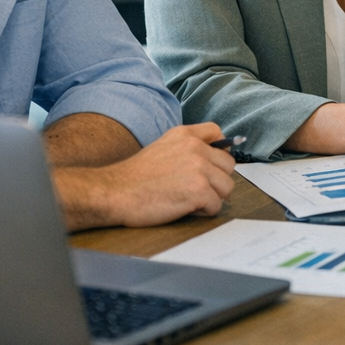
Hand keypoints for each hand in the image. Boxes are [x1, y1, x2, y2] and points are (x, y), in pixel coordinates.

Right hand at [54, 121, 235, 230]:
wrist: (115, 192)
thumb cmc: (135, 176)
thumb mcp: (163, 147)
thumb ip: (187, 147)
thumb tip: (212, 158)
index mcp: (185, 134)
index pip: (218, 132)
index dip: (218, 151)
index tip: (210, 164)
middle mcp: (196, 148)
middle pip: (228, 165)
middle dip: (216, 180)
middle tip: (194, 188)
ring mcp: (199, 169)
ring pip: (227, 187)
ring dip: (211, 197)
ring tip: (188, 199)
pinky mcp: (199, 191)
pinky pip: (216, 206)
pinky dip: (203, 212)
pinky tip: (184, 208)